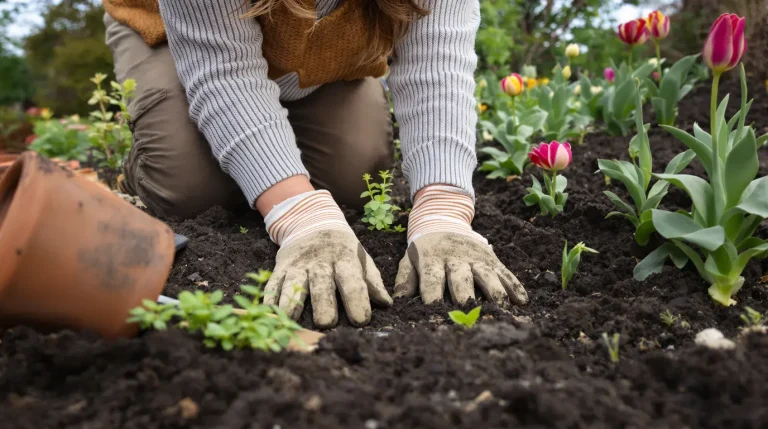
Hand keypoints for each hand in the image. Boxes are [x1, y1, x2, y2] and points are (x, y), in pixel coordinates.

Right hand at [262, 190, 391, 326]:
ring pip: (293, 285)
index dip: (357, 301)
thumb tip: (387, 304)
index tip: (361, 320)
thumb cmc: (342, 248)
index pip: (353, 282)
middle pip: (321, 285)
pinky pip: (273, 284)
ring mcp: (298, 265)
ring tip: (291, 320)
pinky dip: (270, 299)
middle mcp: (320, 263)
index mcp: (345, 260)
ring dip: (291, 303)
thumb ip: (372, 282)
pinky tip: (270, 313)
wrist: (311, 220)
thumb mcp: (361, 259)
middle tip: (326, 323)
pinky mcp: (280, 268)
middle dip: (323, 305)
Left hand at [394, 186, 527, 305]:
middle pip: (461, 279)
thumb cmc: (424, 248)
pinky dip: (514, 286)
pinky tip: (522, 301)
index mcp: (433, 259)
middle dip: (465, 296)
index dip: (432, 297)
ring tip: (500, 309)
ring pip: (487, 275)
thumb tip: (398, 302)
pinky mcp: (492, 259)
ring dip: (494, 292)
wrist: (443, 218)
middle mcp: (456, 259)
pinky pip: (505, 273)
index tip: (434, 313)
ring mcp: (476, 258)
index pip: (432, 280)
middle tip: (469, 314)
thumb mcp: (409, 259)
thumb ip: (405, 280)